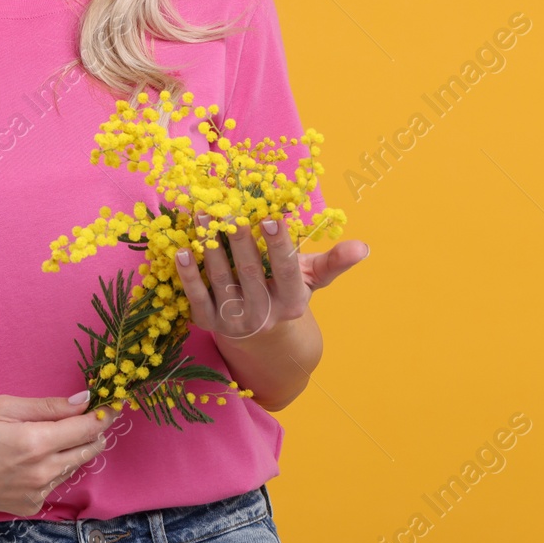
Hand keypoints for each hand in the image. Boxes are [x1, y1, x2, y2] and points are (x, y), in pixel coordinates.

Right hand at [0, 392, 120, 515]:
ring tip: (54, 434)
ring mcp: (37, 493)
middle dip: (94, 432)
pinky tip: (34, 457)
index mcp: (36, 443)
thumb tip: (84, 400)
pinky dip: (54, 467)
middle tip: (90, 416)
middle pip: (89, 450)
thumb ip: (47, 406)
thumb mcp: (3, 407)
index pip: (87, 428)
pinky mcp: (30, 505)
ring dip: (73, 449)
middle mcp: (42, 472)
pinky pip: (55, 482)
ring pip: (74, 467)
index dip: (104, 415)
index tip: (112, 404)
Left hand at [175, 211, 368, 340]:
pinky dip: (187, 274)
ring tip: (202, 213)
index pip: (287, 270)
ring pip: (220, 280)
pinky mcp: (208, 323)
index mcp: (292, 302)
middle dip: (239, 239)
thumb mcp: (312, 278)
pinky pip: (196, 297)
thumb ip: (335, 261)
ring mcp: (234, 321)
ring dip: (208, 246)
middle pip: (249, 272)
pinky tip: (180, 249)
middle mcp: (264, 315)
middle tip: (228, 207)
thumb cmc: (286, 292)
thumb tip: (364, 247)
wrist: (260, 335)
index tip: (270, 216)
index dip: (279, 245)